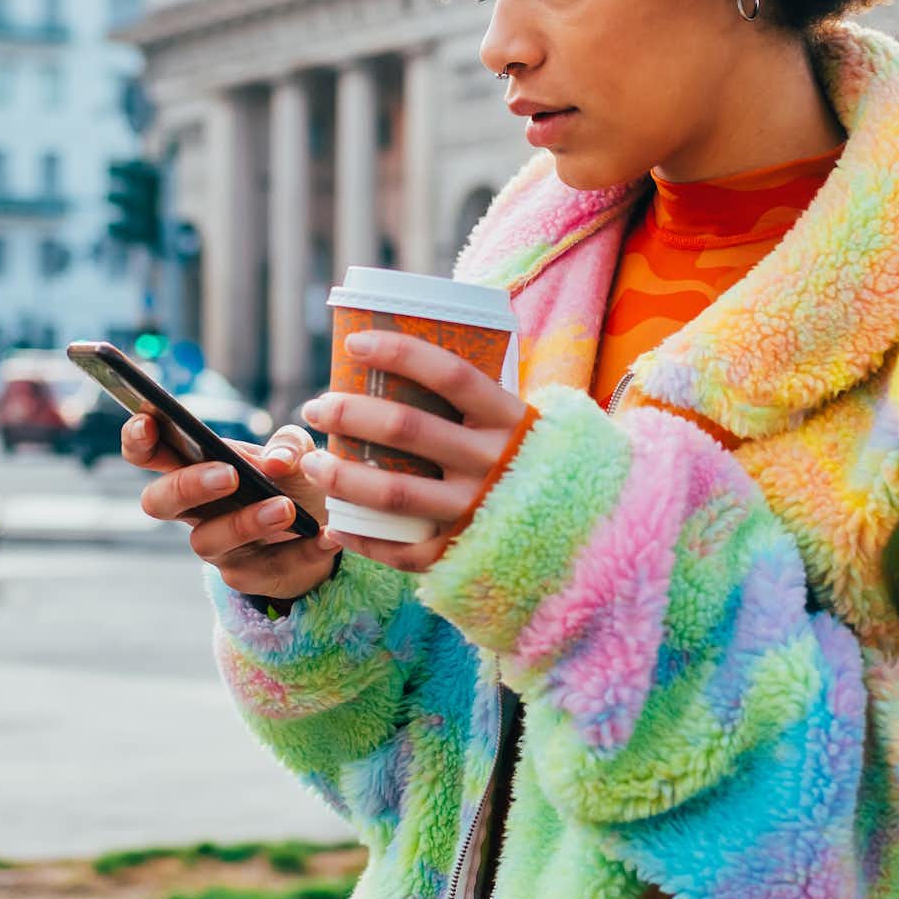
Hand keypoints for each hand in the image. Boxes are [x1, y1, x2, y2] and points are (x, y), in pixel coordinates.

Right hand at [122, 414, 340, 603]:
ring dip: (247, 522)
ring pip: (208, 541)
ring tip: (286, 508)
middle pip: (159, 502)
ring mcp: (218, 547)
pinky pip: (269, 567)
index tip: (148, 422)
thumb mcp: (297, 453)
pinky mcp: (248, 577)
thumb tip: (276, 461)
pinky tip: (327, 536)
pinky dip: (303, 551)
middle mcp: (195, 510)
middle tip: (229, 475)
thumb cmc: (293, 482)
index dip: (138, 440)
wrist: (323, 531)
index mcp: (195, 469)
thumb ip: (290, 445)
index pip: (150, 454)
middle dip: (187, 485)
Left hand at [297, 330, 530, 573]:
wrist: (586, 534)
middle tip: (316, 408)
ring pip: (394, 493)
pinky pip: (403, 549)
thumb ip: (475, 403)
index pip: (451, 375)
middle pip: (408, 429)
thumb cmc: (535, 465)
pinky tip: (337, 524)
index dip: (400, 354)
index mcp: (510, 420)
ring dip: (342, 477)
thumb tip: (403, 362)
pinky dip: (363, 538)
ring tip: (312, 462)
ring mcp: (479, 512)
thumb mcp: (521, 424)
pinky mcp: (465, 554)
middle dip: (350, 413)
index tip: (354, 344)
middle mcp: (494, 463)